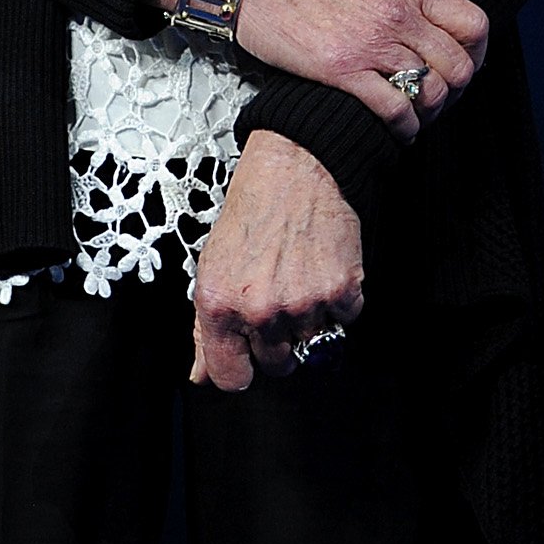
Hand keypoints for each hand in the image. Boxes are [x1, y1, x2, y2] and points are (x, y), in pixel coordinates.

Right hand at [152, 0, 487, 141]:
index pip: (473, 24)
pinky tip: (396, 129)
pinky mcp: (342, 70)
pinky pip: (395, 109)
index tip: (465, 68)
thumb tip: (429, 30)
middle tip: (435, 99)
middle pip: (459, 66)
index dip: (477, 55)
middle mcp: (396, 13)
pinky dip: (404, 128)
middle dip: (452, 91)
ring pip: (431, 91)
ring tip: (413, 115)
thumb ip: (402, 0)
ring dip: (427, 111)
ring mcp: (371, 43)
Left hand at [190, 130, 364, 391]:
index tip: (248, 357)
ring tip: (299, 276)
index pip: (230, 378)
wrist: (298, 165)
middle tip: (277, 303)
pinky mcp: (341, 292)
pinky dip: (338, 302)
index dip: (240, 370)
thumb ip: (205, 326)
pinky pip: (343, 321)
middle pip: (276, 366)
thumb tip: (201, 374)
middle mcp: (260, 310)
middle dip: (278, 344)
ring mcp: (303, 303)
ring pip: (310, 344)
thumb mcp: (212, 263)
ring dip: (308, 319)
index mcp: (220, 304)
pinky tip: (322, 268)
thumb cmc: (252, 208)